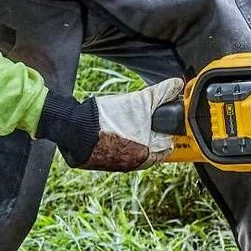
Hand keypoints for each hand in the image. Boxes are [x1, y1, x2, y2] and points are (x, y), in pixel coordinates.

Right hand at [36, 78, 183, 171]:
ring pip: (135, 150)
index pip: (168, 144)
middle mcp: (136, 164)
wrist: (73, 128)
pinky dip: (120, 142)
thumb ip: (160, 94)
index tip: (163, 119)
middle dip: (151, 132)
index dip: (167, 129)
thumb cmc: (107, 119)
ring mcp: (119, 165)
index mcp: (149, 155)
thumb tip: (177, 85)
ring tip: (127, 121)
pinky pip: (118, 152)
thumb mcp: (139, 102)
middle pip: (152, 147)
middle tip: (144, 118)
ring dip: (135, 136)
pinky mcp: (104, 162)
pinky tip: (115, 129)